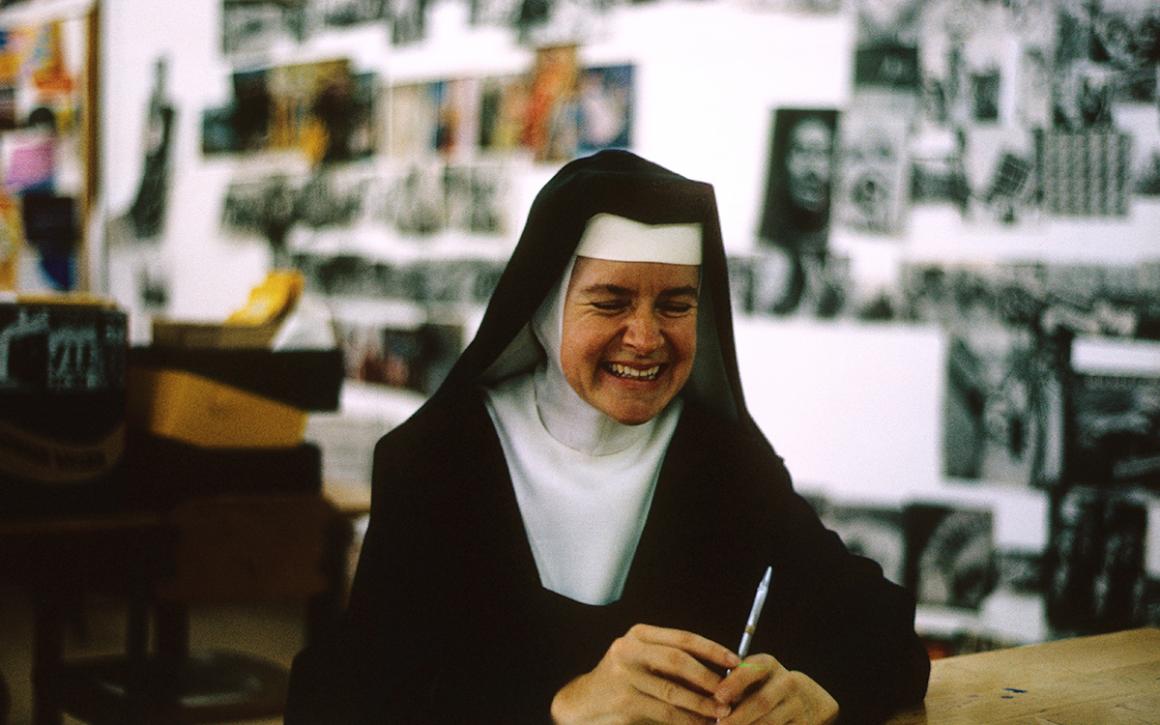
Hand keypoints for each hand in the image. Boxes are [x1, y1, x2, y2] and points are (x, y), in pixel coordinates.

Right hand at [551, 624, 740, 723]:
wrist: (584, 703)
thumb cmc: (623, 681)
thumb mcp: (643, 661)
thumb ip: (673, 663)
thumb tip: (720, 673)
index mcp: (638, 635)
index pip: (682, 638)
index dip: (712, 650)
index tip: (735, 662)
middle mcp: (629, 651)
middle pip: (678, 661)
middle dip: (709, 678)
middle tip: (731, 692)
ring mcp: (625, 677)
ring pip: (674, 692)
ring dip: (702, 704)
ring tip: (722, 713)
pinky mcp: (625, 703)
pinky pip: (665, 713)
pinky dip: (687, 720)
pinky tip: (700, 723)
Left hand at [713, 654, 837, 724]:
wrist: (807, 698)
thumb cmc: (765, 685)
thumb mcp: (754, 676)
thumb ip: (735, 683)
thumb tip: (715, 702)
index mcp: (769, 664)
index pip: (751, 670)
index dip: (734, 683)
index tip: (718, 696)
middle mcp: (787, 682)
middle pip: (762, 702)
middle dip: (739, 716)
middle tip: (720, 724)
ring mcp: (797, 705)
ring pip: (770, 722)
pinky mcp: (802, 724)